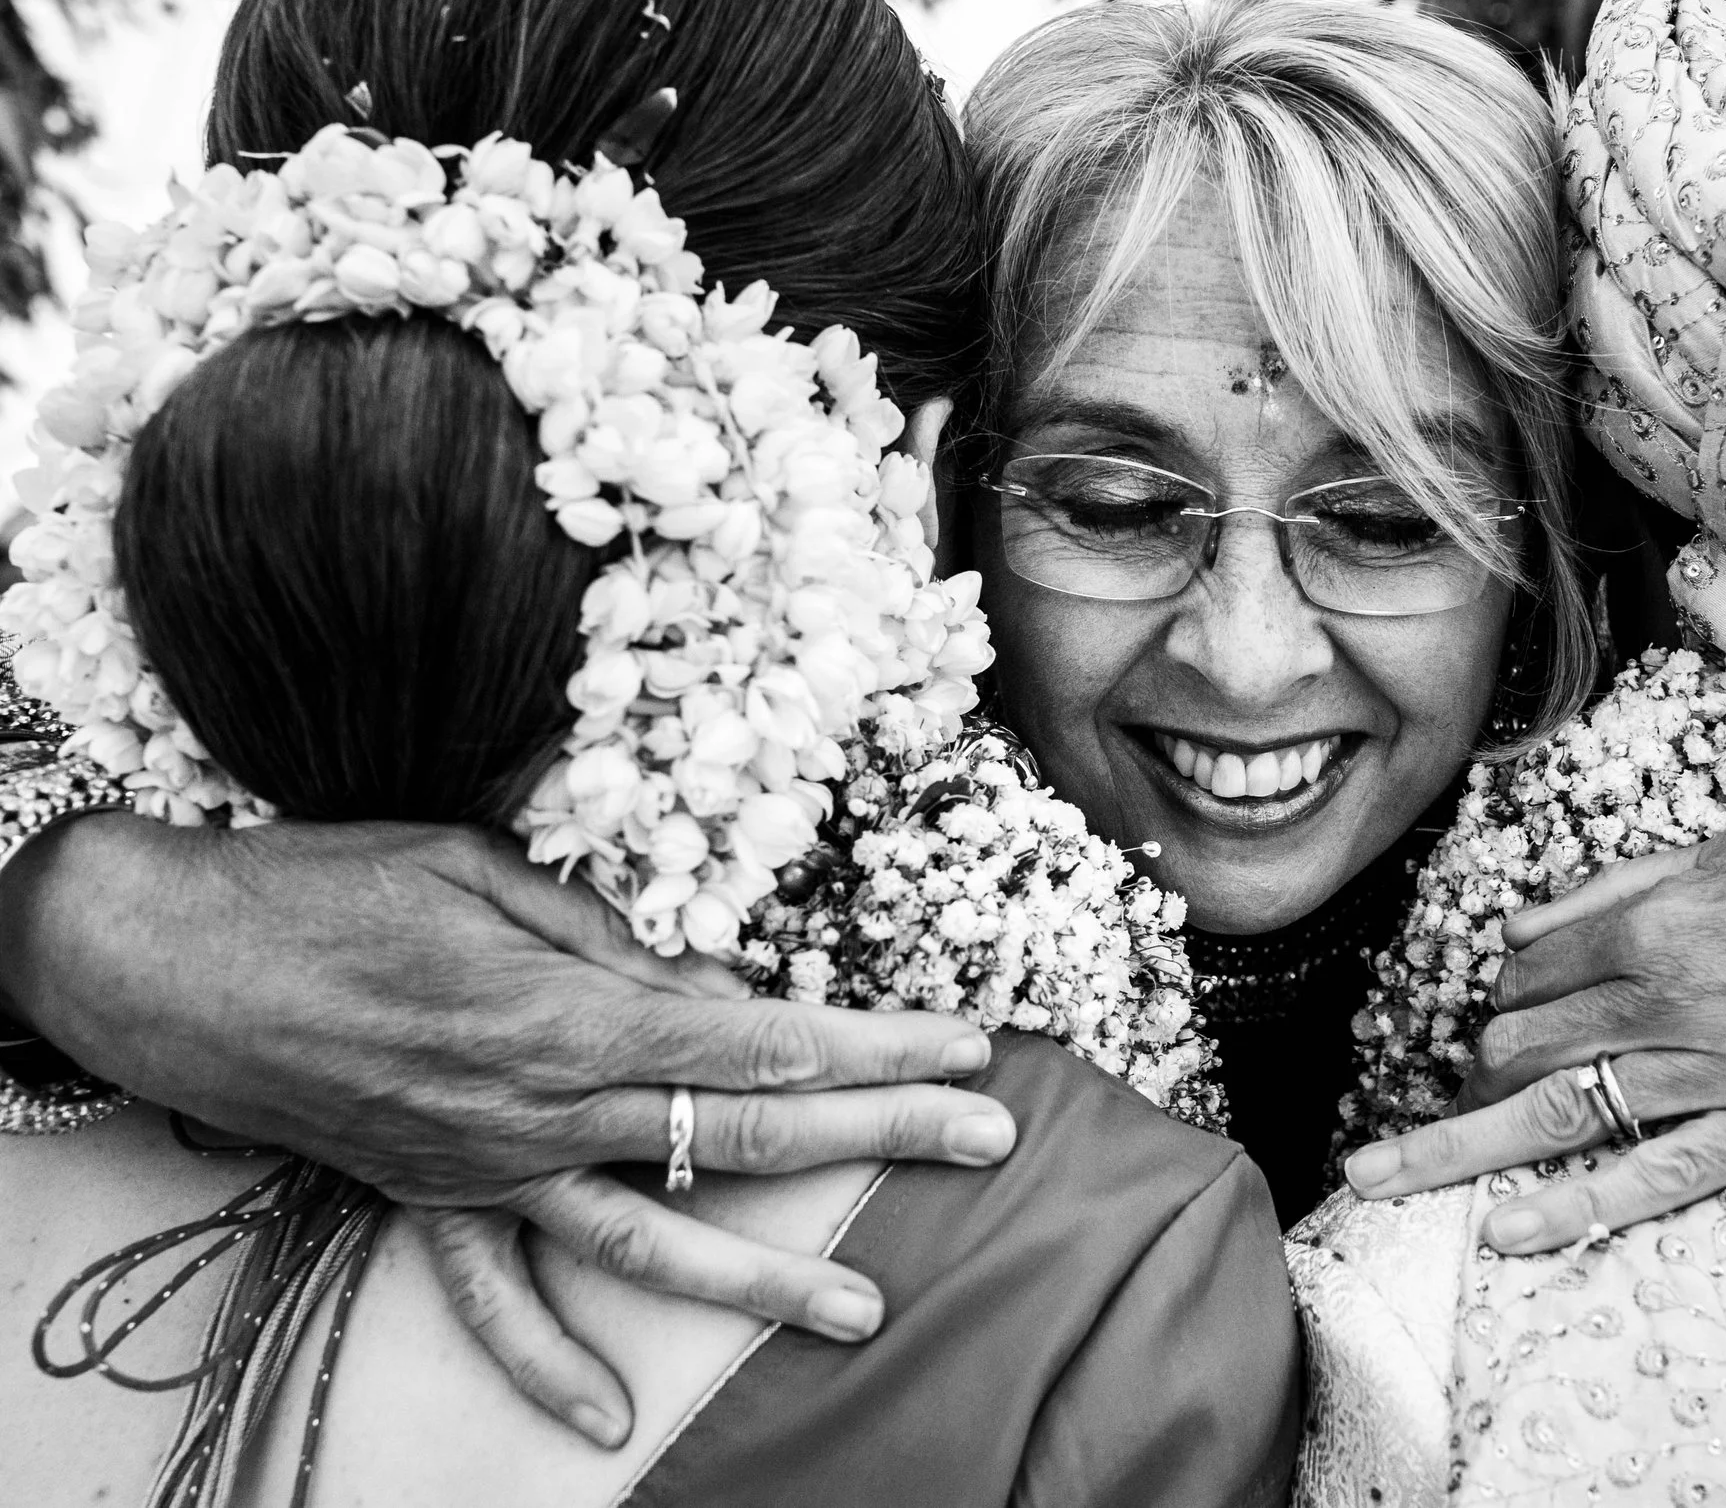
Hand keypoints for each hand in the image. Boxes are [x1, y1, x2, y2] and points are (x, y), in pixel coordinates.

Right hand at [0, 812, 1016, 1441]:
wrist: (165, 956)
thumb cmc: (327, 884)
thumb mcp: (485, 872)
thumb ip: (610, 940)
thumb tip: (713, 986)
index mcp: (568, 1012)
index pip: (762, 1036)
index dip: (875, 1041)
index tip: (968, 1043)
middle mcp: (541, 1110)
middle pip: (744, 1131)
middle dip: (880, 1129)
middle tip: (989, 1135)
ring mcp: (488, 1170)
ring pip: (649, 1239)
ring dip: (761, 1277)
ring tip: (860, 1308)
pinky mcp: (430, 1200)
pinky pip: (492, 1300)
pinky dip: (543, 1364)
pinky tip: (600, 1423)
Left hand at [1341, 779, 1725, 1253]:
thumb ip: (1631, 886)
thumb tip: (1530, 925)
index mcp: (1662, 911)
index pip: (1531, 967)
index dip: (1498, 995)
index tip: (1487, 1018)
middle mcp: (1674, 989)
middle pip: (1526, 1042)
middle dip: (1471, 1072)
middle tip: (1430, 1101)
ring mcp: (1725, 1066)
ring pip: (1561, 1110)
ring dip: (1460, 1144)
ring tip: (1378, 1176)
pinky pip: (1657, 1176)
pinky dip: (1574, 1207)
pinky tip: (1506, 1230)